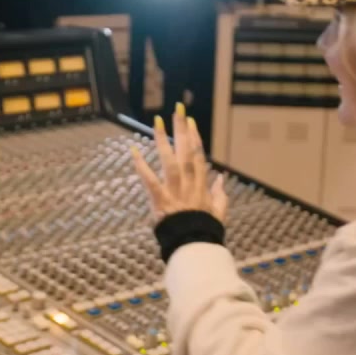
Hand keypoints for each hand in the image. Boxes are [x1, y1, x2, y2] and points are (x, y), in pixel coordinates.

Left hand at [130, 102, 228, 222]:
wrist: (194, 245)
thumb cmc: (205, 230)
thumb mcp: (219, 212)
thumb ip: (220, 194)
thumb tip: (221, 178)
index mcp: (201, 185)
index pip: (198, 156)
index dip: (194, 137)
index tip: (190, 121)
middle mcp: (189, 183)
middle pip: (186, 151)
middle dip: (182, 129)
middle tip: (178, 109)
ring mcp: (175, 191)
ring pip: (169, 160)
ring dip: (163, 140)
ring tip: (157, 121)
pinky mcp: (161, 200)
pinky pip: (150, 180)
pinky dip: (141, 165)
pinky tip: (133, 150)